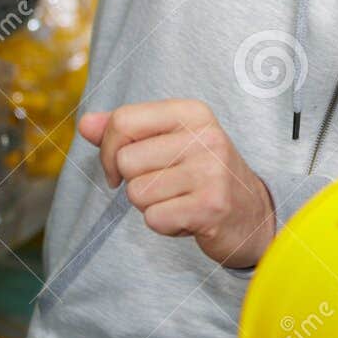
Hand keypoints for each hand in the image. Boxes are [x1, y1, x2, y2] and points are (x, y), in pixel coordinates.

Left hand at [77, 100, 276, 268]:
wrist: (252, 215)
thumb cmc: (201, 174)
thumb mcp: (167, 142)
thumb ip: (125, 131)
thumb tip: (85, 124)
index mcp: (192, 112)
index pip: (122, 120)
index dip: (108, 149)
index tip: (123, 167)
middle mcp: (205, 136)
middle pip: (125, 161)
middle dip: (134, 181)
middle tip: (165, 185)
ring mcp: (211, 171)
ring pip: (136, 193)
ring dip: (150, 205)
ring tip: (179, 200)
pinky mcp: (211, 206)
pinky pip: (154, 219)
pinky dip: (164, 224)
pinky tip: (188, 217)